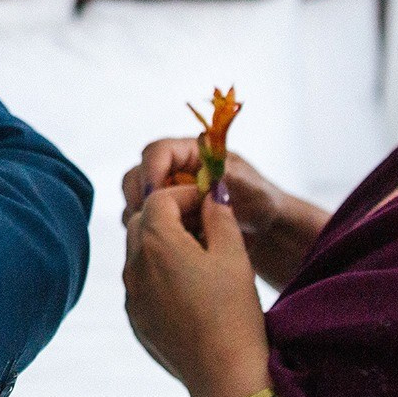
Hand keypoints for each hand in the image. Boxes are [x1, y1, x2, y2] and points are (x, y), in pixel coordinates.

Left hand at [122, 185, 269, 396]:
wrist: (223, 375)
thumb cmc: (234, 312)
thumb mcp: (234, 255)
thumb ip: (219, 216)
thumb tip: (212, 195)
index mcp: (156, 241)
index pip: (159, 197)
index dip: (185, 194)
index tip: (209, 202)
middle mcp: (133, 265)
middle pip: (142, 222)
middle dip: (169, 214)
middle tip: (203, 223)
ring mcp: (131, 295)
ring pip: (138, 253)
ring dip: (162, 245)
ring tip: (199, 256)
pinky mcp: (135, 319)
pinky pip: (140, 284)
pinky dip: (158, 274)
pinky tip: (189, 288)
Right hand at [123, 138, 282, 244]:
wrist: (262, 228)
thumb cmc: (258, 200)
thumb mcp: (250, 187)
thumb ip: (228, 178)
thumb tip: (209, 174)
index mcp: (191, 153)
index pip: (157, 152)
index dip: (151, 171)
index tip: (155, 198)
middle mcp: (172, 170)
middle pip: (137, 176)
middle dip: (143, 199)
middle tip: (157, 220)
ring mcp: (165, 193)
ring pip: (135, 200)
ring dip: (146, 218)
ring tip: (172, 234)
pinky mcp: (163, 215)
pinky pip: (142, 222)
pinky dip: (150, 233)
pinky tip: (173, 244)